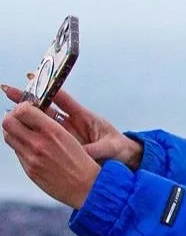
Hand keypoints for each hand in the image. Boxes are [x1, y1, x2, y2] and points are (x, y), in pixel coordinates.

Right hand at [1, 84, 141, 168]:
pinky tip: (18, 130)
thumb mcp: (110, 148)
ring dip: (26, 114)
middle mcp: (73, 122)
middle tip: (8, 90)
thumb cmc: (119, 149)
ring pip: (43, 120)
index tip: (33, 77)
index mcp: (85, 117)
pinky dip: (33, 131)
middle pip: (47, 107)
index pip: (63, 99)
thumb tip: (83, 152)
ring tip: (9, 107)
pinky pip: (46, 135)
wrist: (123, 158)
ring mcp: (67, 132)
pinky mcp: (65, 142)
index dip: (48, 88)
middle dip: (29, 99)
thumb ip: (96, 149)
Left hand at [2, 101, 100, 207]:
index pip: (22, 110)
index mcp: (52, 131)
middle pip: (8, 122)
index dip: (21, 107)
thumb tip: (30, 114)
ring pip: (8, 136)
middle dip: (12, 117)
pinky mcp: (29, 169)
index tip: (26, 108)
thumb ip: (48, 124)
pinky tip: (33, 149)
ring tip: (24, 132)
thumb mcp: (68, 136)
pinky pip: (17, 152)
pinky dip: (21, 146)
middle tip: (20, 118)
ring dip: (14, 131)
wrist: (87, 187)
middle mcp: (39, 143)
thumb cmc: (82, 163)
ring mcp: (32, 157)